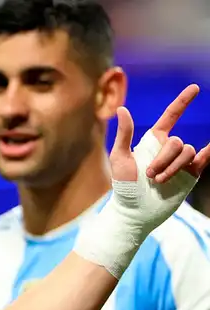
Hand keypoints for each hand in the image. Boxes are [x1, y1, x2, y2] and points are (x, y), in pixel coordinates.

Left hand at [108, 84, 206, 232]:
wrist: (135, 210)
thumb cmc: (123, 185)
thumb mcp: (119, 158)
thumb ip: (124, 134)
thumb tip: (122, 109)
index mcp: (153, 141)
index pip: (171, 116)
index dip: (183, 102)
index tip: (195, 88)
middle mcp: (169, 148)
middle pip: (176, 142)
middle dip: (163, 158)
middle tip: (149, 175)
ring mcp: (181, 161)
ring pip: (187, 152)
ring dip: (172, 167)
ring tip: (157, 181)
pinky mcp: (191, 174)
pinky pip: (204, 158)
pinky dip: (209, 151)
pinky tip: (207, 149)